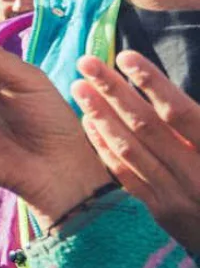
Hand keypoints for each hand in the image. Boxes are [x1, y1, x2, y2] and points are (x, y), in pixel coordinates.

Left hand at [71, 52, 199, 249]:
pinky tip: (89, 123)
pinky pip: (126, 175)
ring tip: (79, 87)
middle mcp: (197, 174)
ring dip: (101, 115)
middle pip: (147, 126)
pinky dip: (106, 148)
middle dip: (114, 91)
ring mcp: (176, 194)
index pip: (181, 112)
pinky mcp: (161, 210)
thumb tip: (173, 93)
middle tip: (87, 63)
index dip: (153, 83)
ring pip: (130, 150)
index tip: (126, 57)